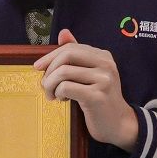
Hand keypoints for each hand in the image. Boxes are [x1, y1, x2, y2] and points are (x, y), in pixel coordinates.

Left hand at [34, 30, 137, 150]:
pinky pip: (65, 87)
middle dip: (49, 69)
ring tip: (52, 94)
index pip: (70, 47)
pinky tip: (63, 99)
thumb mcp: (90, 74)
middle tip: (45, 84)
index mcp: (103, 56)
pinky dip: (58, 93)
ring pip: (63, 72)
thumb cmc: (99, 99)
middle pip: (66, 55)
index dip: (50, 56)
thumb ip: (78, 55)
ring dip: (50, 85)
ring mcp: (103, 80)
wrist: (118, 124)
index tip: (38, 67)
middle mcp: (106, 65)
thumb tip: (63, 33)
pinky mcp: (97, 96)